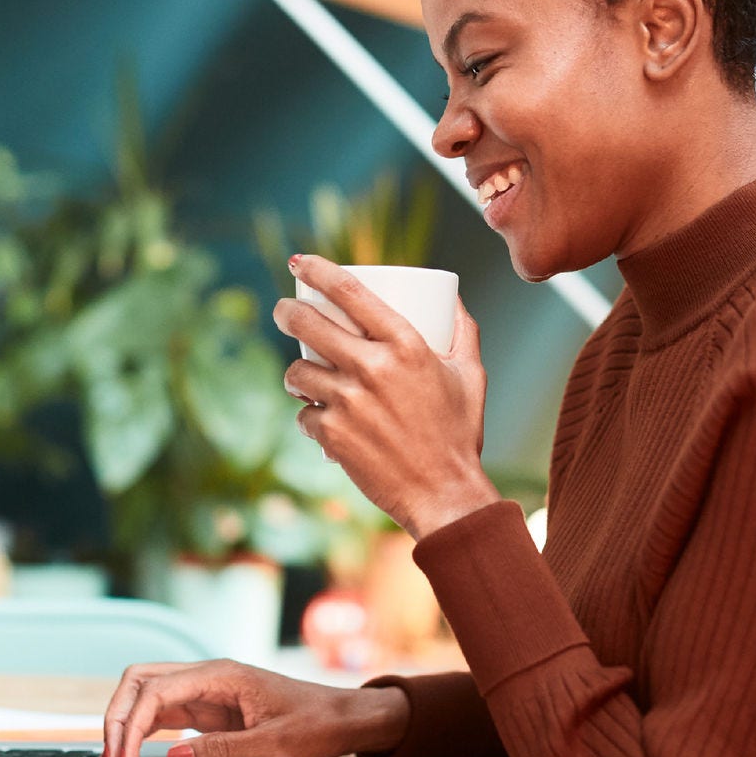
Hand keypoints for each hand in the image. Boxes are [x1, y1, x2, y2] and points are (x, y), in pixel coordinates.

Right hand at [101, 659, 408, 756]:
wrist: (344, 717)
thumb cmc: (316, 724)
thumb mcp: (272, 745)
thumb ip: (221, 751)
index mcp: (222, 675)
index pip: (157, 689)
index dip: (131, 723)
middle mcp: (209, 676)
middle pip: (142, 680)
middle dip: (118, 713)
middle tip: (110, 756)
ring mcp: (207, 689)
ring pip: (149, 692)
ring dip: (127, 720)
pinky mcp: (210, 707)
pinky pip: (166, 709)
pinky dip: (144, 726)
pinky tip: (135, 750)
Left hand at [274, 255, 498, 536]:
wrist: (445, 494)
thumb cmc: (459, 433)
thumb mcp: (471, 374)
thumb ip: (463, 331)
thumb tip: (452, 296)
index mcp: (406, 344)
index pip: (348, 291)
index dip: (317, 269)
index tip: (300, 262)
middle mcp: (373, 367)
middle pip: (307, 322)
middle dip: (287, 312)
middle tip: (285, 312)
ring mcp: (348, 402)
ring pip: (297, 372)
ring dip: (296, 374)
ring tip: (303, 378)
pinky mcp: (332, 435)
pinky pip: (303, 415)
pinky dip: (310, 418)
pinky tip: (321, 422)